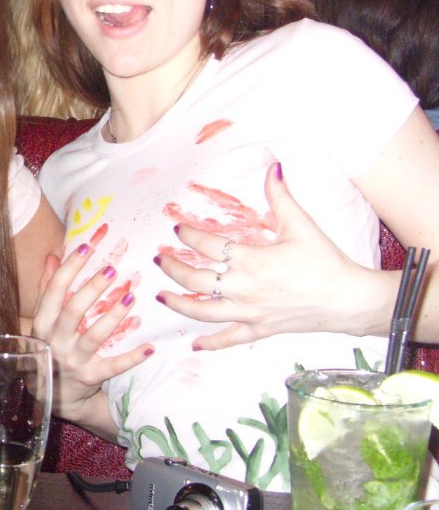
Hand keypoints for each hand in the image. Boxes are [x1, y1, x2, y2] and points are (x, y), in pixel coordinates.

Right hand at [32, 243, 151, 431]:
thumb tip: (52, 257)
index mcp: (43, 323)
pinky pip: (113, 367)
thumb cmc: (51, 347)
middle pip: (73, 311)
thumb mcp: (44, 320)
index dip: (69, 268)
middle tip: (112, 270)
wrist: (54, 394)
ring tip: (131, 297)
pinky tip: (149, 347)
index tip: (86, 248)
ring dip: (113, 316)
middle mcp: (55, 341)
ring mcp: (72, 361)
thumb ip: (47, 289)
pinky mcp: (90, 377)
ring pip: (94, 337)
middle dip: (92, 289)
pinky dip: (131, 358)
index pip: (54, 291)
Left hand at [156, 162, 381, 350]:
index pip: (206, 245)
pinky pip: (228, 339)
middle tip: (160, 259)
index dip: (188, 235)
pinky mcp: (258, 330)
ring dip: (177, 303)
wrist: (349, 299)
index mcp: (249, 259)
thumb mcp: (300, 224)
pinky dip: (210, 343)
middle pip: (193, 279)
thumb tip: (272, 164)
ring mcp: (248, 312)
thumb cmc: (325, 261)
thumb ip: (280, 195)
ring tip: (160, 296)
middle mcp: (241, 287)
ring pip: (201, 311)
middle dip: (172, 268)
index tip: (177, 229)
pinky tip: (194, 345)